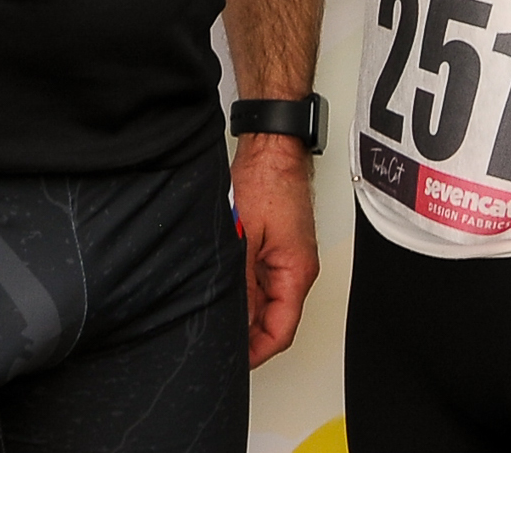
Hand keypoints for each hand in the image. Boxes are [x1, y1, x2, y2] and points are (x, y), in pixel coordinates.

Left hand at [232, 132, 318, 368]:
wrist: (271, 150)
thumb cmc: (265, 182)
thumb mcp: (243, 240)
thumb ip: (240, 283)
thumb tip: (232, 319)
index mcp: (296, 273)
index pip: (281, 331)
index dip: (256, 352)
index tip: (233, 361)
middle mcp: (296, 270)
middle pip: (274, 321)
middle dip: (248, 337)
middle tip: (218, 343)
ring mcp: (287, 260)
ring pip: (266, 303)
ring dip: (244, 313)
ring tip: (215, 317)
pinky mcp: (276, 249)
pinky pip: (261, 283)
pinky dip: (244, 293)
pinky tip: (222, 291)